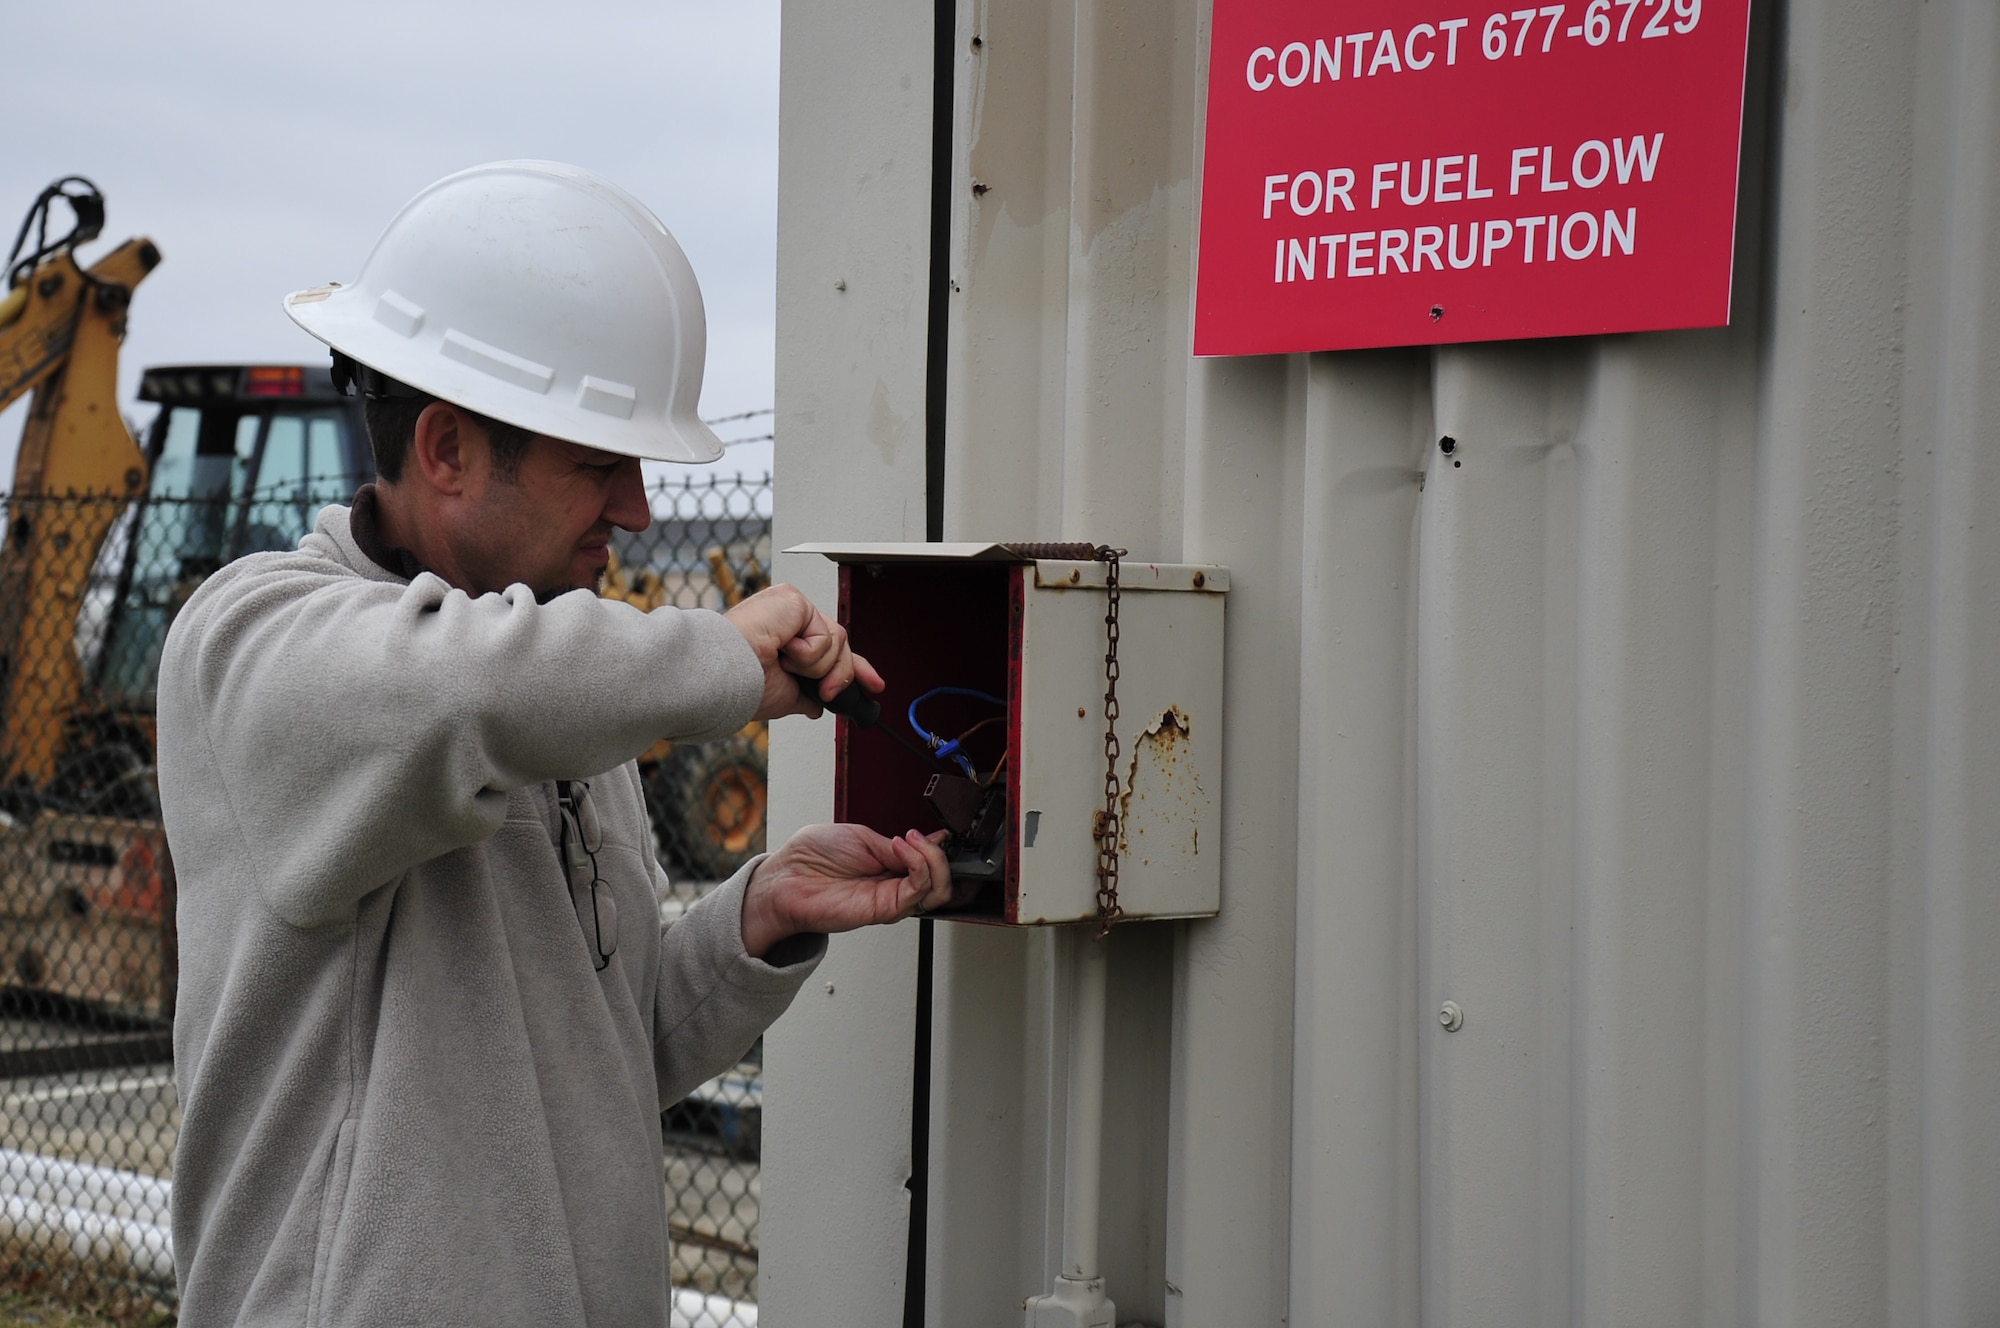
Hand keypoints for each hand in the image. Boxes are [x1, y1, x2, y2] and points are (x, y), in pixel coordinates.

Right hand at [724, 584, 884, 720]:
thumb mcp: (783, 696)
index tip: (874, 684)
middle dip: (842, 673)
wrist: (725, 676)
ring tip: (785, 665)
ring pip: (835, 642)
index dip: (853, 667)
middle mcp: (789, 622)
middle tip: (826, 691)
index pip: (828, 648)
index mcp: (784, 640)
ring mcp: (791, 609)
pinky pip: (823, 634)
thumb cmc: (741, 684)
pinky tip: (783, 649)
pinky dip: (807, 653)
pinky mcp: (793, 601)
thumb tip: (817, 707)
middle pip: (838, 644)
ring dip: (816, 667)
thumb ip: (804, 696)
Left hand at [740, 825, 955, 957]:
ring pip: (936, 890)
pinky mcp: (882, 910)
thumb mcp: (860, 837)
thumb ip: (892, 847)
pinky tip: (901, 849)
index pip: (928, 863)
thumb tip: (920, 844)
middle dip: (939, 855)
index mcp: (888, 866)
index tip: (939, 834)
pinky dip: (918, 866)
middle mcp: (892, 885)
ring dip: (933, 859)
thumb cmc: (811, 857)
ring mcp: (889, 899)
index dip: (938, 849)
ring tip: (912, 841)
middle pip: (939, 880)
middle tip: (921, 837)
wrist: (786, 878)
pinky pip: (916, 893)